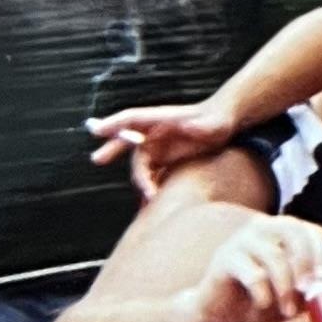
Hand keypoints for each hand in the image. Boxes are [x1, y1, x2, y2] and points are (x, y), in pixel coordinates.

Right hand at [88, 100, 238, 198]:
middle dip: (112, 150)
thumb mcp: (211, 124)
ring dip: (141, 182)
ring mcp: (157, 147)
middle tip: (97, 159)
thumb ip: (200, 127)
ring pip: (140, 166)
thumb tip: (189, 127)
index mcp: (159, 118)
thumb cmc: (216, 120)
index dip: (113, 124)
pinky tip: (151, 203)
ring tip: (149, 197)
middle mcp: (153, 133)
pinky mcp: (163, 160)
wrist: (224, 125)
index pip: (131, 118)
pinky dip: (149, 188)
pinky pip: (150, 176)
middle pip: (127, 142)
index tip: (97, 130)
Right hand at [188, 216, 321, 321]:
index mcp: (285, 232)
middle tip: (310, 292)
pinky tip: (260, 304)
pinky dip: (263, 295)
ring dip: (286, 289)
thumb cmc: (263, 301)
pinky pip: (254, 275)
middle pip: (294, 232)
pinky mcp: (225, 257)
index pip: (312, 232)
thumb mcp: (297, 298)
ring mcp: (242, 239)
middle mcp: (264, 227)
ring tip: (285, 311)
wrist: (221, 316)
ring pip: (275, 257)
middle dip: (307, 265)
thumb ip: (318, 288)